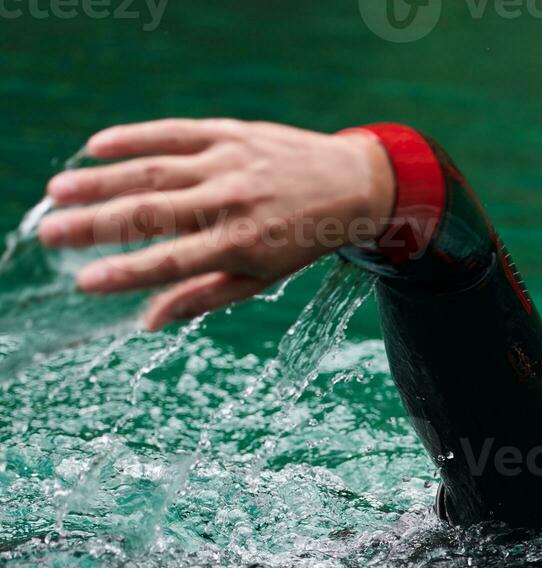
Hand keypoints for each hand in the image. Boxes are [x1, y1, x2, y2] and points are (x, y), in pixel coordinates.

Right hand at [38, 118, 394, 330]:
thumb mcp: (262, 278)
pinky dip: (135, 137)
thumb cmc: (301, 239)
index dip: (128, 273)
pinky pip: (175, 131)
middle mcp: (234, 202)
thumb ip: (204, 297)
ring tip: (57, 192)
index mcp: (242, 244)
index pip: (173, 262)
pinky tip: (96, 147)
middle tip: (49, 233)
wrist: (354, 186)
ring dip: (102, 180)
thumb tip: (149, 322)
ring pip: (155, 170)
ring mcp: (231, 163)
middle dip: (96, 224)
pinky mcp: (232, 132)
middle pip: (153, 213)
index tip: (85, 281)